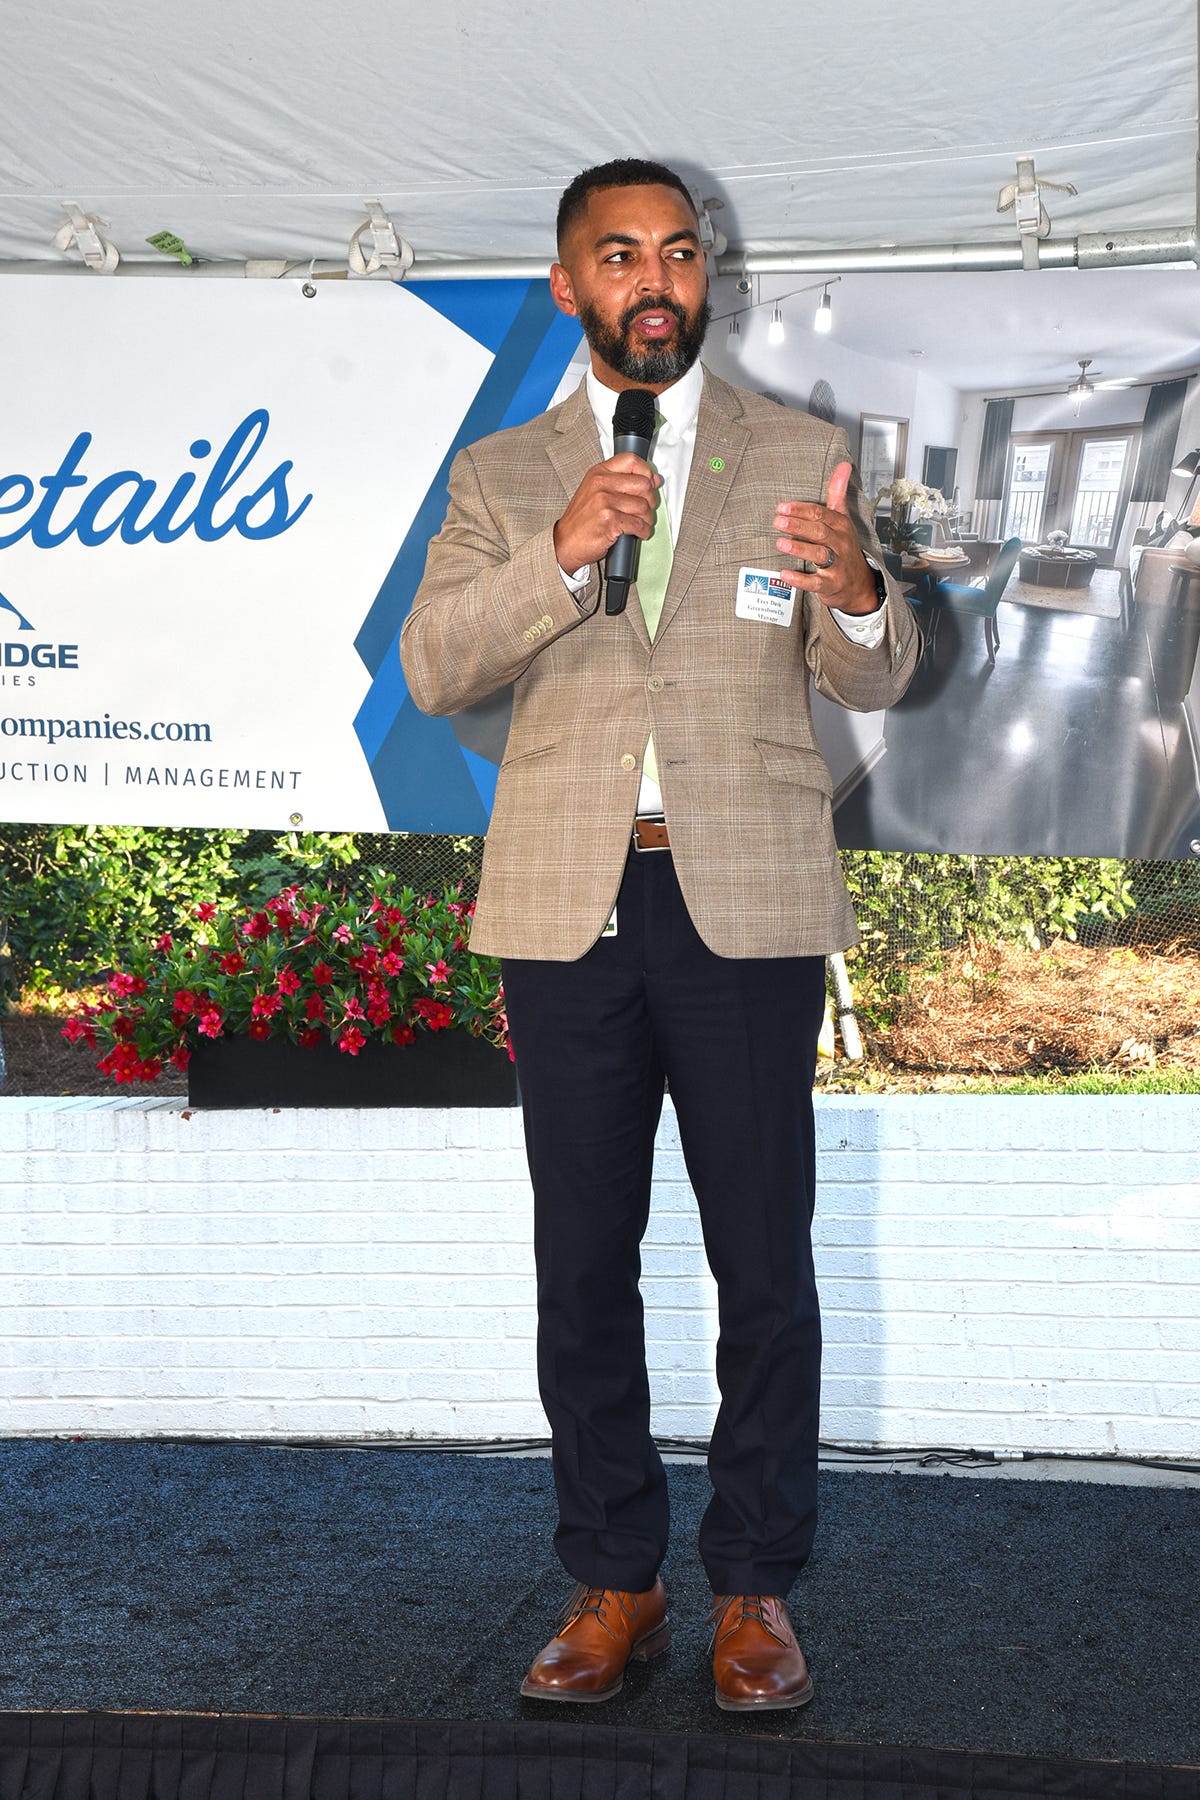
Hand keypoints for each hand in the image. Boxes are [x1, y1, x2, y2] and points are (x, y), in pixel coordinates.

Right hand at [553, 454, 661, 575]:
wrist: (565, 542)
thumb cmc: (581, 520)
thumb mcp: (595, 491)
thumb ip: (621, 482)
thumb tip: (654, 479)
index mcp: (598, 473)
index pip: (631, 460)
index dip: (646, 471)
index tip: (650, 482)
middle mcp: (601, 484)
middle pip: (643, 484)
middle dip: (650, 500)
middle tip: (646, 509)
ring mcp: (605, 502)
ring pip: (643, 506)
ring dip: (647, 518)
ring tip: (641, 523)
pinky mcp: (610, 520)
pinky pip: (638, 524)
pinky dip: (643, 531)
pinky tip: (638, 533)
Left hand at [773, 462, 879, 613]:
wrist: (859, 584)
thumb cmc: (845, 548)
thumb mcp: (843, 519)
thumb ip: (838, 493)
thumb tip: (843, 465)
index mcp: (840, 526)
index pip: (822, 514)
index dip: (801, 510)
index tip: (782, 507)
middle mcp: (840, 544)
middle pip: (820, 532)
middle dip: (798, 526)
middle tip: (778, 521)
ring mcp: (837, 565)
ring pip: (820, 554)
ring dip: (800, 548)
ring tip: (780, 543)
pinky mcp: (831, 584)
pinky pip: (815, 582)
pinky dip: (800, 579)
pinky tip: (785, 573)